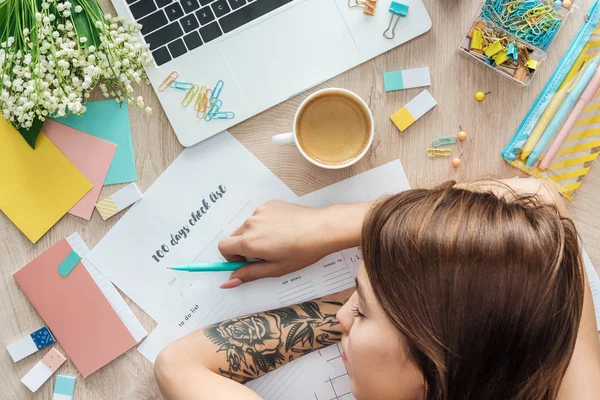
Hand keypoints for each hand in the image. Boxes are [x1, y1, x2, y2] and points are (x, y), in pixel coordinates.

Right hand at [218, 201, 339, 288]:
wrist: (322, 229)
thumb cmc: (302, 251)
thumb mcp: (275, 268)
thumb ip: (248, 274)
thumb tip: (227, 283)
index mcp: (249, 242)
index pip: (223, 247)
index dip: (231, 257)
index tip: (246, 262)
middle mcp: (250, 223)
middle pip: (235, 237)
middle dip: (245, 247)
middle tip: (267, 254)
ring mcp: (260, 211)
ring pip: (249, 226)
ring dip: (256, 235)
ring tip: (279, 241)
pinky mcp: (270, 204)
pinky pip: (260, 216)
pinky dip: (266, 224)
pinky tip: (284, 229)